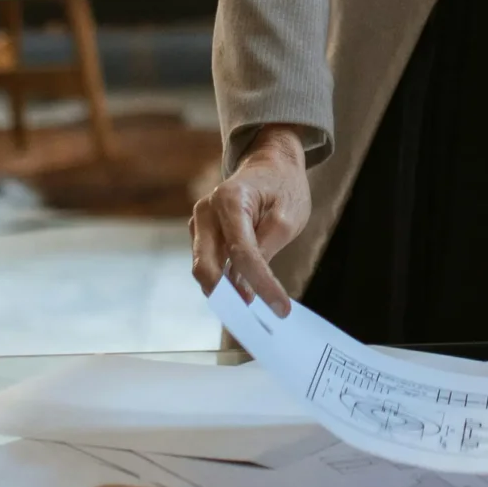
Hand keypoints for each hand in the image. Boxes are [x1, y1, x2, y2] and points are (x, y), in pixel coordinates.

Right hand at [189, 125, 311, 313]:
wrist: (270, 163)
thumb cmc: (282, 185)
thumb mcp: (287, 216)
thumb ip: (266, 250)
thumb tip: (246, 288)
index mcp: (230, 199)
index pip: (242, 252)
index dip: (261, 284)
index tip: (280, 308)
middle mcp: (207, 210)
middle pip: (206, 264)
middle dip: (227, 296)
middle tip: (253, 323)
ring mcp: (200, 222)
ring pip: (204, 267)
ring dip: (224, 292)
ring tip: (252, 315)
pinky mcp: (202, 233)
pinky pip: (209, 262)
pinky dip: (223, 281)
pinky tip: (244, 296)